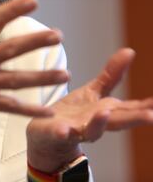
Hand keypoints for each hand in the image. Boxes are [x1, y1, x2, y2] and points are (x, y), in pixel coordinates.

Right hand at [0, 0, 69, 124]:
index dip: (14, 10)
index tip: (34, 1)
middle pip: (12, 49)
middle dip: (37, 42)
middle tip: (58, 36)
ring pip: (18, 80)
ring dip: (42, 77)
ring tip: (64, 74)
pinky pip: (10, 108)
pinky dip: (30, 110)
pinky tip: (48, 111)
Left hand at [27, 48, 152, 172]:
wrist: (45, 135)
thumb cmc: (74, 113)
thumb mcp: (93, 92)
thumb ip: (111, 76)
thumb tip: (130, 51)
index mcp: (106, 112)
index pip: (131, 108)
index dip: (146, 106)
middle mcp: (95, 123)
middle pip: (116, 121)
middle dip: (134, 119)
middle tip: (151, 116)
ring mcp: (76, 130)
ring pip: (91, 129)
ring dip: (98, 123)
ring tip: (105, 112)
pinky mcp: (56, 133)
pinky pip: (60, 134)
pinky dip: (63, 133)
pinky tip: (63, 130)